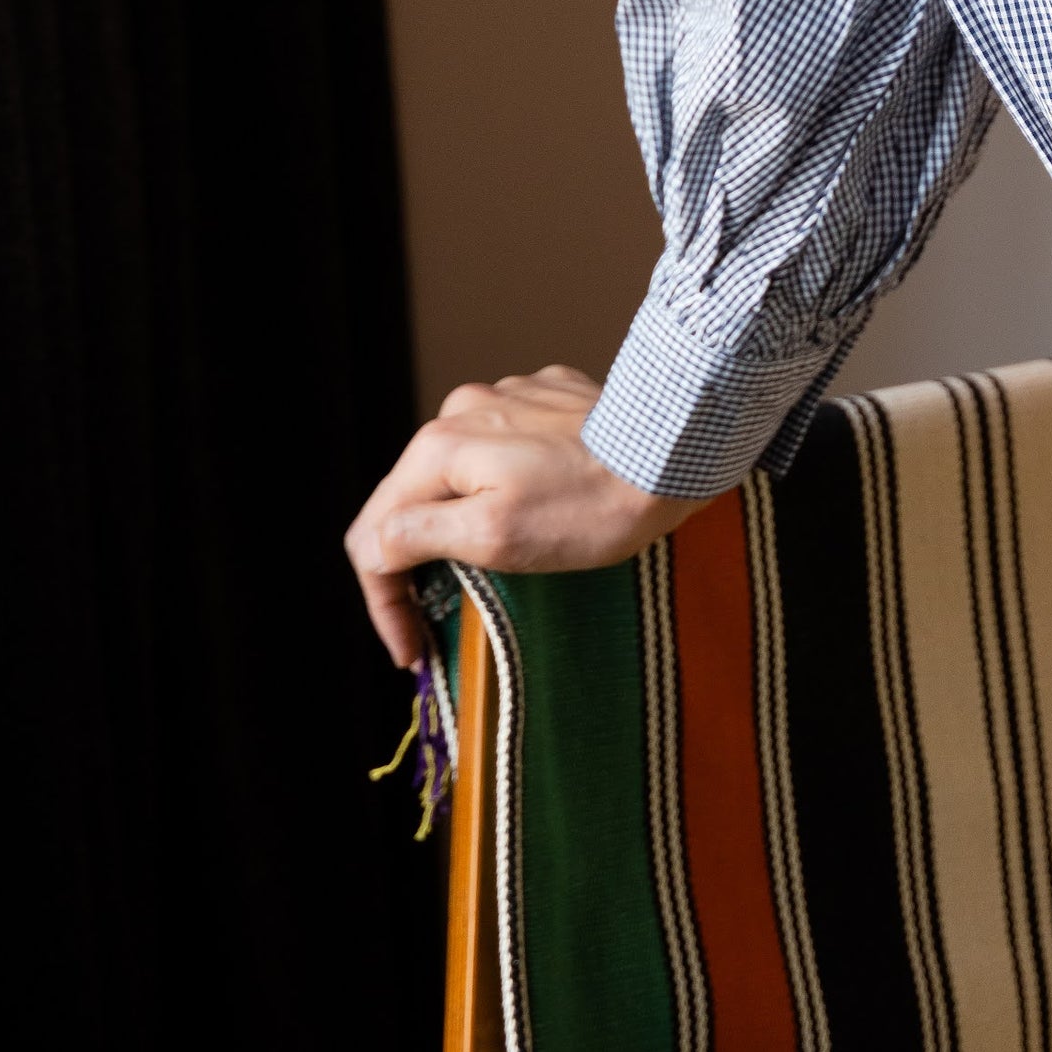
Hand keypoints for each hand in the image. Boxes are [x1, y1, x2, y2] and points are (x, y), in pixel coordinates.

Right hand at [345, 364, 703, 669]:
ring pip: (461, 473)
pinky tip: (544, 510)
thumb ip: (418, 536)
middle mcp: (461, 411)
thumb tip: (373, 548)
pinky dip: (509, 485)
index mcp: (438, 448)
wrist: (677, 449)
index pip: (374, 534)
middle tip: (446, 621)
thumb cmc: (591, 505)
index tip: (412, 653)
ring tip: (501, 564)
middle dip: (421, 564)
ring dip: (466, 521)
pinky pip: (508, 449)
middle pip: (413, 500)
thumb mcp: (495, 537)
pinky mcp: (548, 397)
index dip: (385, 603)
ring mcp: (506, 398)